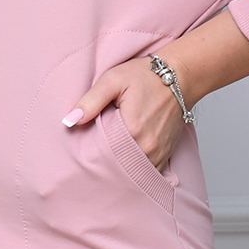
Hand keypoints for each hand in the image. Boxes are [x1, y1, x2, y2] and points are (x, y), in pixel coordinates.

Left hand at [60, 13, 248, 169]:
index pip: (103, 154)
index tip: (84, 150)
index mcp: (132, 130)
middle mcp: (147, 146)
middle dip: (104, 164)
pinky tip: (125, 161)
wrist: (179, 76)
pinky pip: (146, 172)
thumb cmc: (146, 76)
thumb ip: (90, 101)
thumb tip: (69, 121)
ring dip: (120, 168)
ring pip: (133, 173)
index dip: (91, 154)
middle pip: (118, 167)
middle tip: (93, 158)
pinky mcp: (165, 155)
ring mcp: (158, 153)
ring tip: (109, 159)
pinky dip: (135, 169)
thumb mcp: (113, 80)